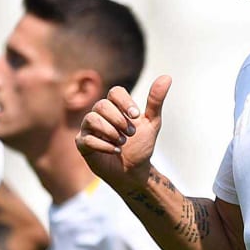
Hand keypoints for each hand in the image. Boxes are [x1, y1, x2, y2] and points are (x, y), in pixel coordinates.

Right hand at [76, 75, 171, 189]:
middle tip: (131, 133)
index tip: (136, 115)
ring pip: (92, 119)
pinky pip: (87, 138)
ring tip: (122, 143)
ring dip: (111, 132)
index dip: (125, 101)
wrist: (134, 172)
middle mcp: (99, 114)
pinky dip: (104, 145)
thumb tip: (167, 77)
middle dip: (119, 120)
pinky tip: (116, 152)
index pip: (115, 92)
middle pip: (102, 105)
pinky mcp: (82, 144)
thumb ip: (156, 101)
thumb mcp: (152, 123)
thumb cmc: (140, 146)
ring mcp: (88, 129)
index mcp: (115, 107)